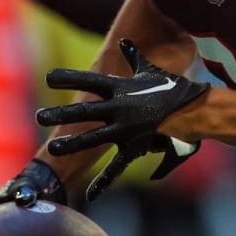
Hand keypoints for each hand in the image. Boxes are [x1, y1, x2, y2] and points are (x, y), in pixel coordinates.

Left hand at [38, 39, 208, 200]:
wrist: (195, 111)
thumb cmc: (172, 88)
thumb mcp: (151, 71)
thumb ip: (135, 58)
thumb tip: (124, 41)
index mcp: (122, 89)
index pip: (90, 81)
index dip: (69, 78)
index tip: (48, 77)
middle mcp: (120, 108)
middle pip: (85, 112)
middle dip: (60, 114)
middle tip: (40, 116)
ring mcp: (126, 130)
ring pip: (93, 139)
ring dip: (73, 144)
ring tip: (54, 148)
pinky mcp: (135, 147)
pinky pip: (116, 167)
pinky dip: (103, 182)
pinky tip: (90, 194)